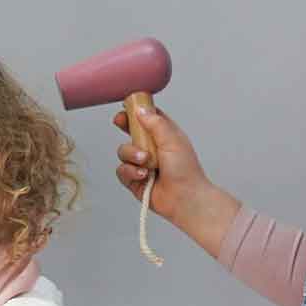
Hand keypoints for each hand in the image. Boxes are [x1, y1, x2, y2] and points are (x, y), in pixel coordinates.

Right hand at [112, 103, 238, 258]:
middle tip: (120, 122)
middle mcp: (152, 148)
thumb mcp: (172, 139)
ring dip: (132, 155)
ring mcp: (142, 164)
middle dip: (125, 127)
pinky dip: (130, 171)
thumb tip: (140, 109)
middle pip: (131, 132)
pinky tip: (143, 175)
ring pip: (123, 151)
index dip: (135, 111)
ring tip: (146, 162)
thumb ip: (155, 122)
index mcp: (164, 135)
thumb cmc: (185, 170)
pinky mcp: (134, 180)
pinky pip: (122, 171)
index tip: (126, 107)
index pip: (147, 118)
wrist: (185, 198)